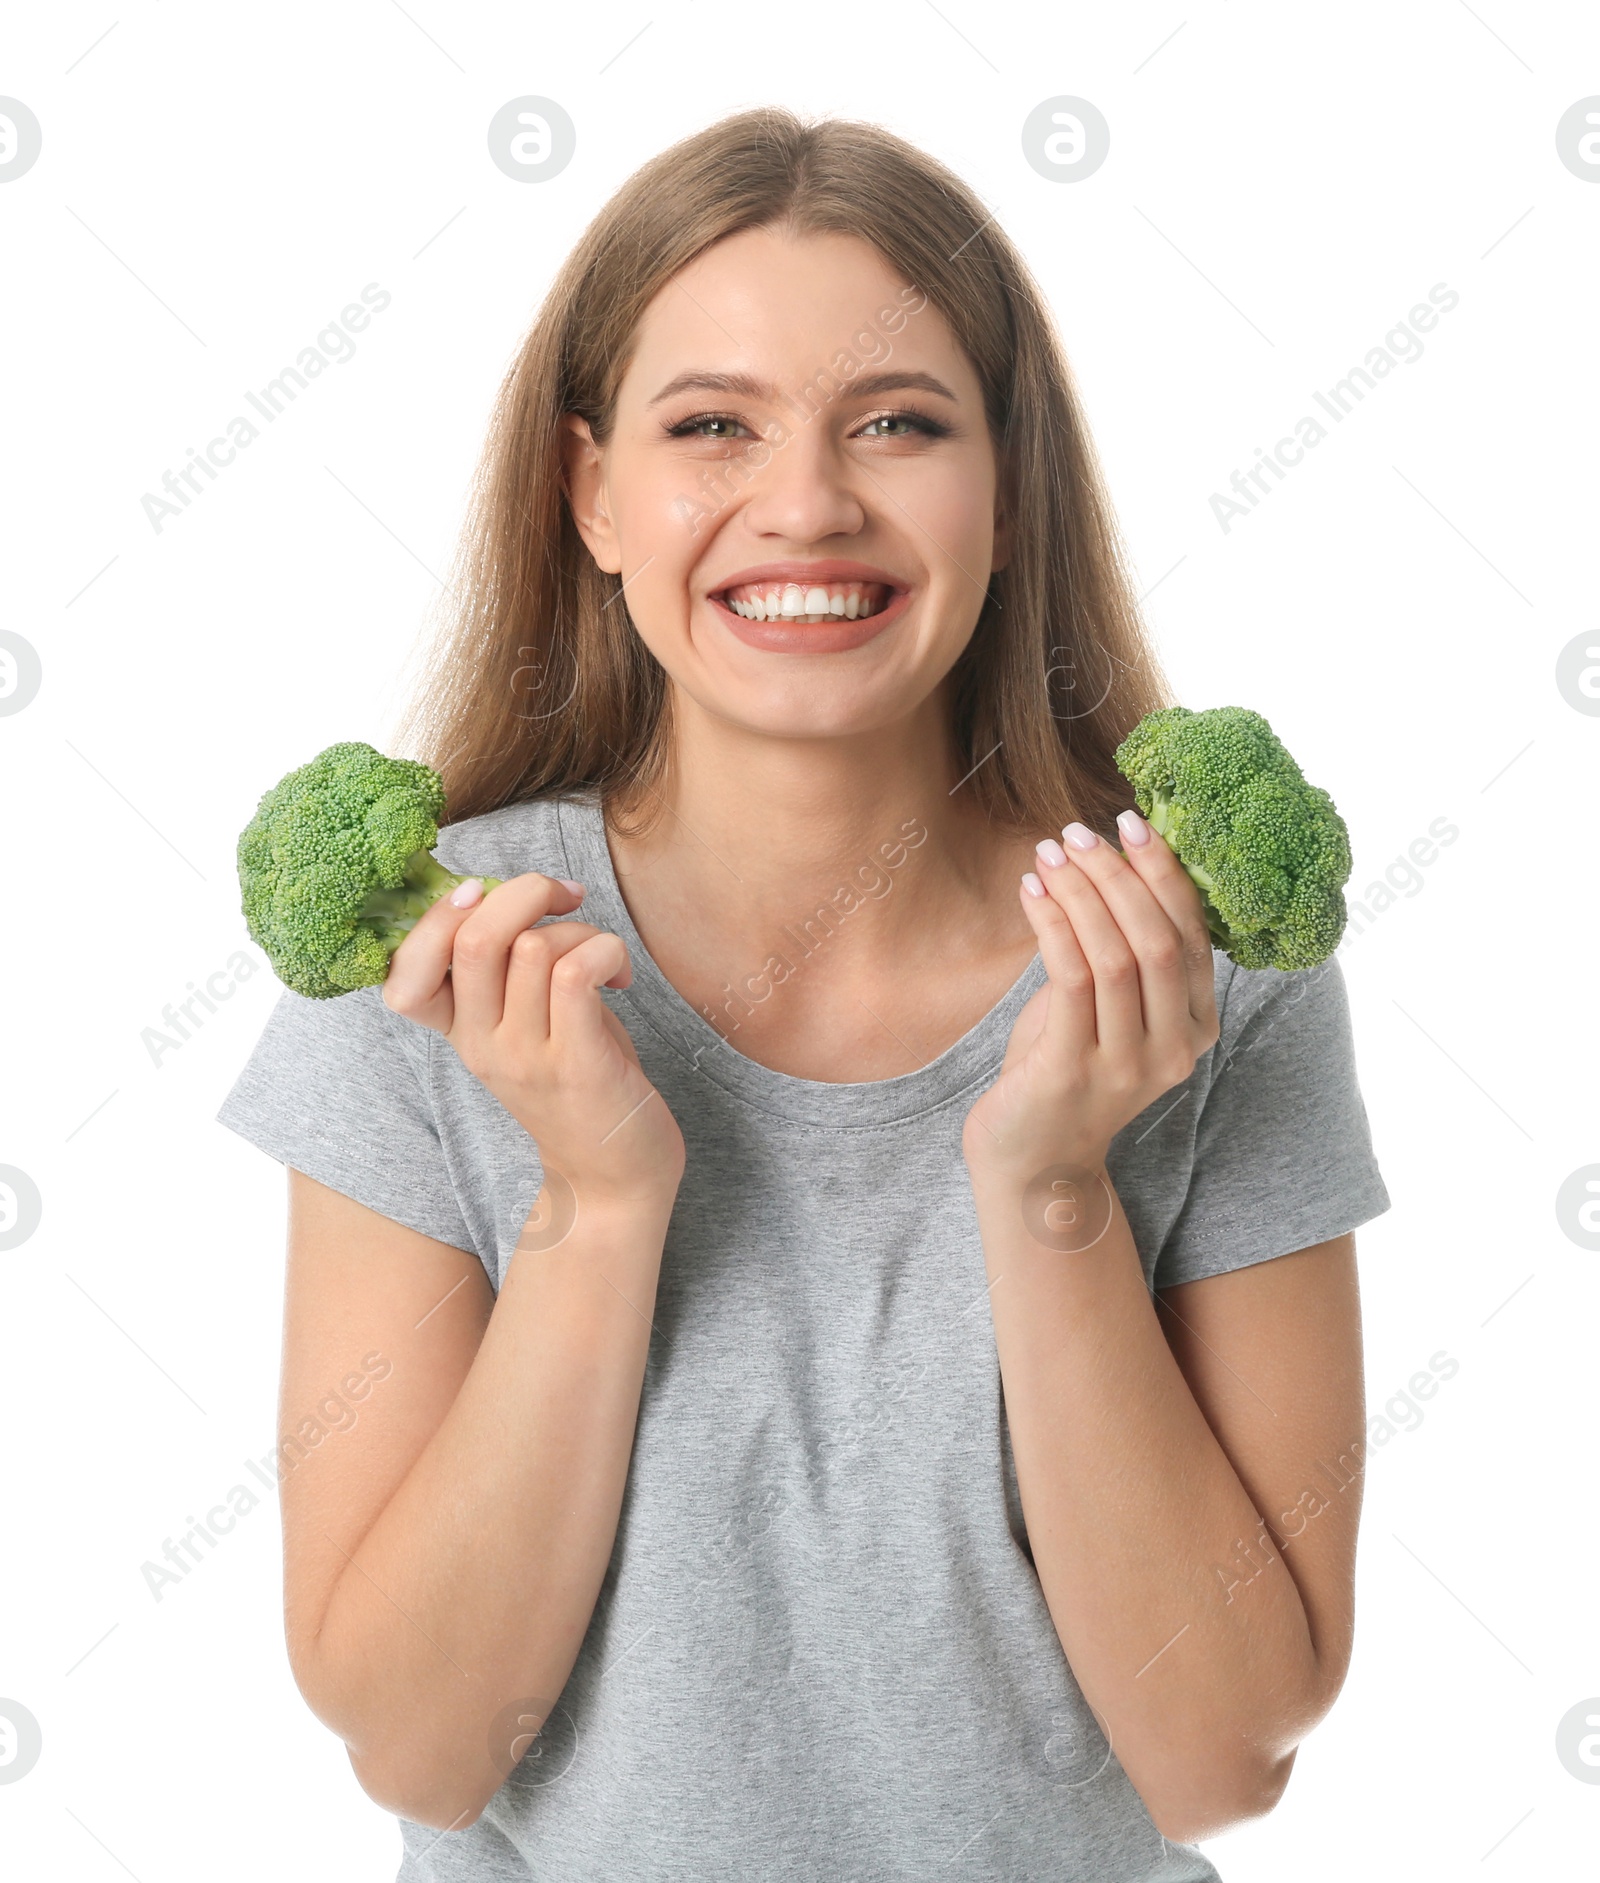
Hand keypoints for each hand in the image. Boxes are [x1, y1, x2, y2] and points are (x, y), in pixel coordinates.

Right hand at [383, 872, 685, 1207]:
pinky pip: (576, 973)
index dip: (435, 917)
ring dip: (581, 930)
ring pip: (534, 946)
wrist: (614, 1177)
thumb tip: (511, 890)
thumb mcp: (528, 1023)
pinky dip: (606, 952)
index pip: (401, 972)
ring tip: (603, 960)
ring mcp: (525, 1057)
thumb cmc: (580, 1083)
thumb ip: (510, 968)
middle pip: (473, 937)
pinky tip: (621, 977)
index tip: (486, 895)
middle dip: (524, 891)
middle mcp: (481, 1044)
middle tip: (565, 897)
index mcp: (460, 1032)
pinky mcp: (575, 1064)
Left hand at [963, 811, 1219, 1189]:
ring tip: (1048, 854)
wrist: (1035, 1157)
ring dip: (1079, 893)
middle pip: (1158, 940)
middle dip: (1118, 875)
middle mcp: (1175, 1048)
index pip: (1193, 934)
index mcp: (1197, 1025)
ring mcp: (1128, 1065)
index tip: (1130, 823)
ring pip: (1116, 956)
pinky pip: (1072, 979)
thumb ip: (1122, 949)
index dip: (1164, 873)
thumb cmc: (1068, 1065)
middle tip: (1078, 833)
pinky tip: (1031, 894)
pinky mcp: (1074, 1071)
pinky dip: (1052, 925)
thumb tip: (1107, 858)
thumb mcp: (1109, 1007)